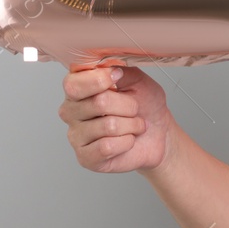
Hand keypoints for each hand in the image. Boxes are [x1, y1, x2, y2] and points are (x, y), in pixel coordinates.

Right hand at [59, 65, 175, 173]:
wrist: (157, 133)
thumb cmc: (144, 105)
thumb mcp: (137, 80)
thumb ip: (121, 70)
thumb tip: (110, 69)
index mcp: (77, 89)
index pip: (73, 84)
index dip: (100, 80)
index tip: (118, 78)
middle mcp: (70, 111)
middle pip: (99, 103)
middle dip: (128, 105)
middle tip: (134, 109)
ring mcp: (75, 135)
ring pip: (108, 126)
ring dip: (131, 125)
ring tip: (134, 125)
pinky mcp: (85, 157)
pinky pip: (108, 147)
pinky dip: (127, 142)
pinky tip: (127, 140)